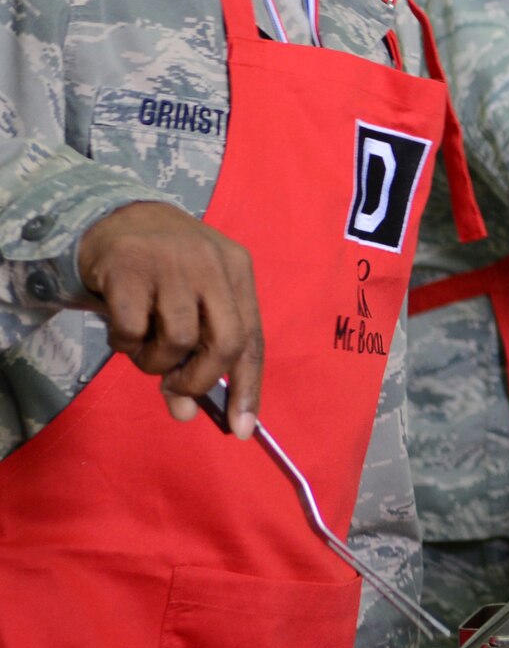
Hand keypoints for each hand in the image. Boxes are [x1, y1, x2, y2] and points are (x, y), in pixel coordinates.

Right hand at [75, 201, 262, 435]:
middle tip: (177, 388)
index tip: (242, 429)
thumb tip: (186, 413)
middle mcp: (213, 264)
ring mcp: (173, 263)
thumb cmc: (164, 270)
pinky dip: (126, 344)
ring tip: (144, 349)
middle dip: (202, 379)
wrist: (115, 218)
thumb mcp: (191, 302)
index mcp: (238, 270)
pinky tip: (122, 330)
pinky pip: (133, 330)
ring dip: (157, 363)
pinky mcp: (130, 267)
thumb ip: (195, 355)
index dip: (250, 386)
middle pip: (227, 340)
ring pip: (179, 340)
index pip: (253, 337)